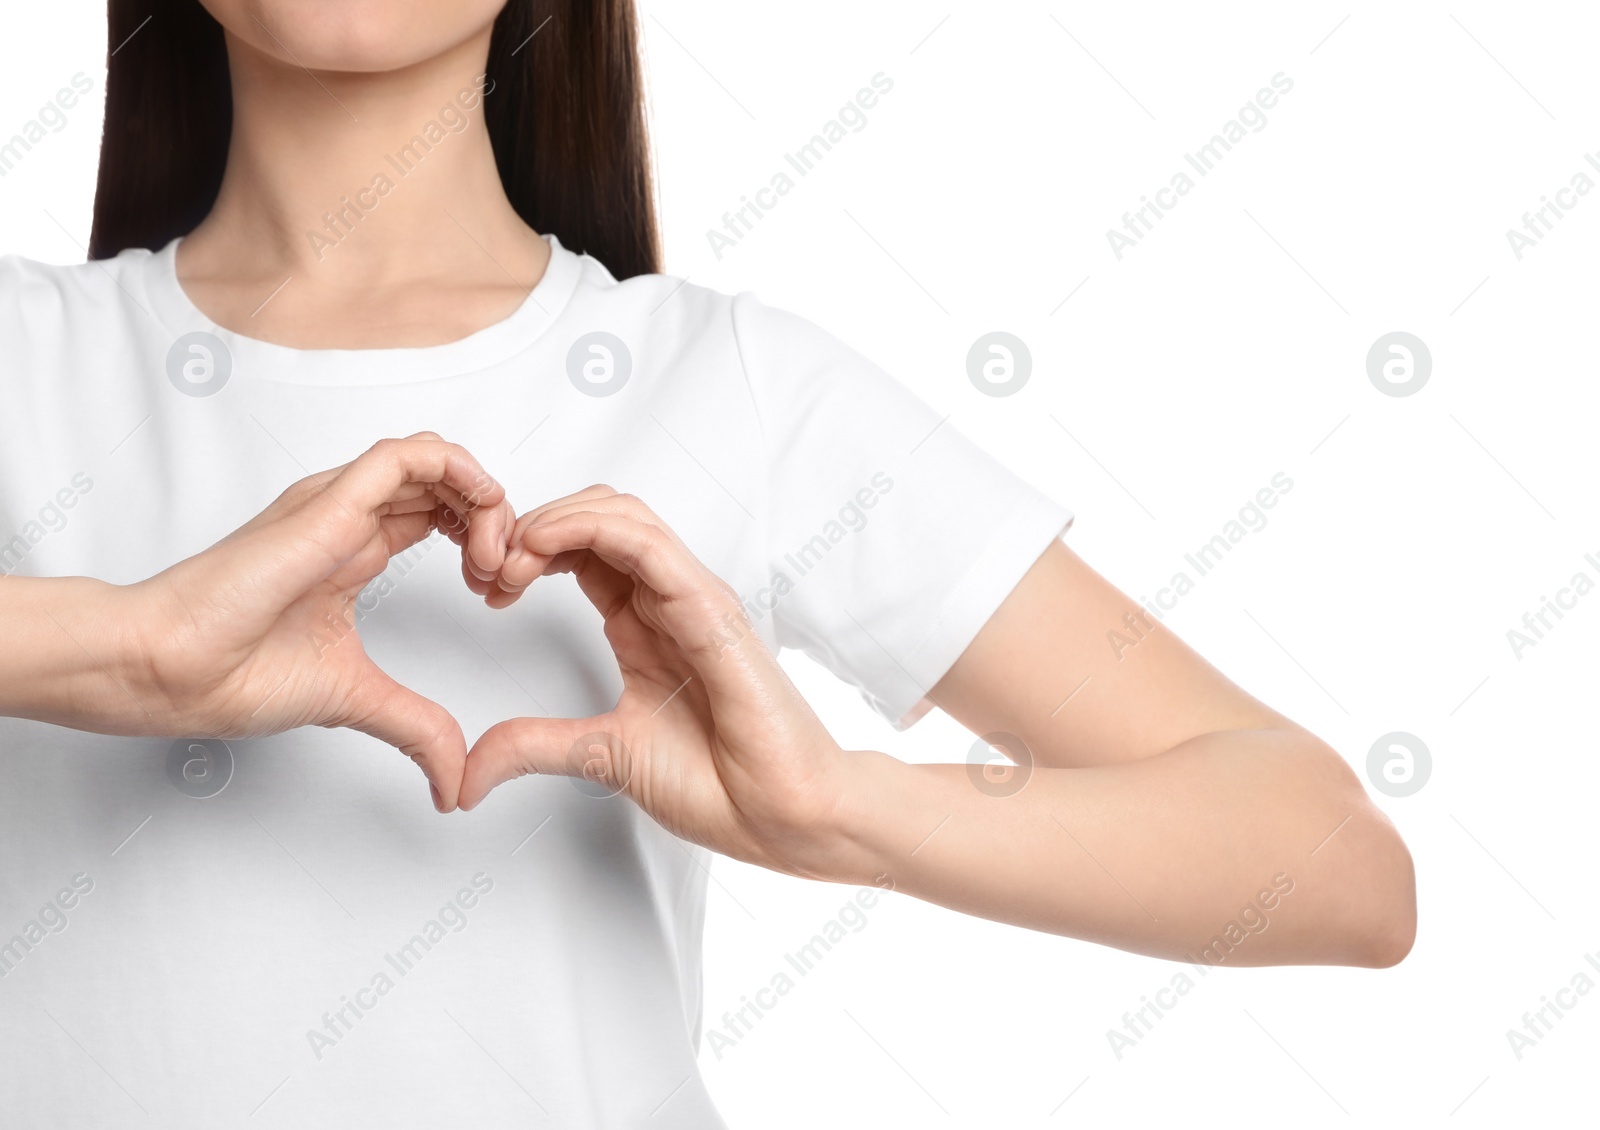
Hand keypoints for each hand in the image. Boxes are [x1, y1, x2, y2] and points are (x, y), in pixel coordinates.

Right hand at [129, 433, 515, 810]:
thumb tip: (454, 780)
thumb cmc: (232, 673)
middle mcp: (347, 518)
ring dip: (483, 497)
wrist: (169, 671)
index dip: (482, 539)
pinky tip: (478, 515)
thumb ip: (414, 728)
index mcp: (353, 550)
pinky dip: (457, 472)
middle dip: (494, 520)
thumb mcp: (356, 700)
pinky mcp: (326, 504)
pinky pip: (402, 456)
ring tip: (490, 557)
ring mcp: (336, 505)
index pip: (437, 513)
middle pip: (445, 483)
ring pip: (432, 460)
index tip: (494, 592)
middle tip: (504, 575)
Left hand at [458, 487, 850, 877]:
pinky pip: (649, 545)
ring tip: (510, 556)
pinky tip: (544, 547)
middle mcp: (667, 601)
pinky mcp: (709, 609)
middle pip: (596, 517)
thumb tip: (468, 769)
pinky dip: (590, 529)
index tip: (483, 586)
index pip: (580, 551)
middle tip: (486, 567)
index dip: (524, 551)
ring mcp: (692, 599)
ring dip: (554, 520)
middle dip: (531, 526)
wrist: (781, 815)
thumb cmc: (722, 784)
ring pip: (621, 515)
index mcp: (643, 625)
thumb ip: (537, 747)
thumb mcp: (601, 756)